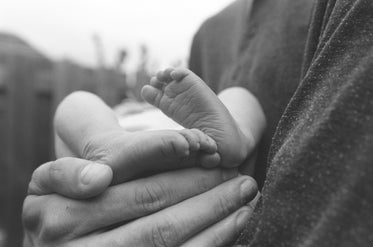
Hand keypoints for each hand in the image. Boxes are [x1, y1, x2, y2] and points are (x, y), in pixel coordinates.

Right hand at [23, 158, 257, 245]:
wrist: (58, 244)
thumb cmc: (60, 203)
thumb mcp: (49, 181)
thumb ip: (67, 172)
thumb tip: (99, 176)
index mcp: (61, 216)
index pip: (139, 193)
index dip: (182, 177)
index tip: (212, 159)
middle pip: (161, 223)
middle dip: (207, 199)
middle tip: (242, 180)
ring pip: (172, 246)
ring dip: (217, 223)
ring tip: (246, 200)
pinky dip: (211, 243)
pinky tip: (233, 227)